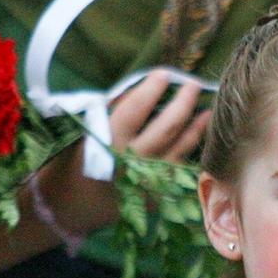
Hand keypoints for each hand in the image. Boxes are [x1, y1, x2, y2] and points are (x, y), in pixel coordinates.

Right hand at [35, 71, 209, 237]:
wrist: (71, 204)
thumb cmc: (79, 159)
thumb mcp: (88, 130)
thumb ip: (115, 110)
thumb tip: (147, 88)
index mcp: (107, 142)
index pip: (134, 109)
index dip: (151, 89)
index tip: (164, 73)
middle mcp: (130, 163)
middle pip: (166, 128)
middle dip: (183, 103)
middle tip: (193, 84)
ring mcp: (147, 183)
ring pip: (180, 150)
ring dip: (196, 127)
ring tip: (206, 109)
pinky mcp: (157, 198)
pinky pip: (179, 170)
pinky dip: (189, 151)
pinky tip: (199, 136)